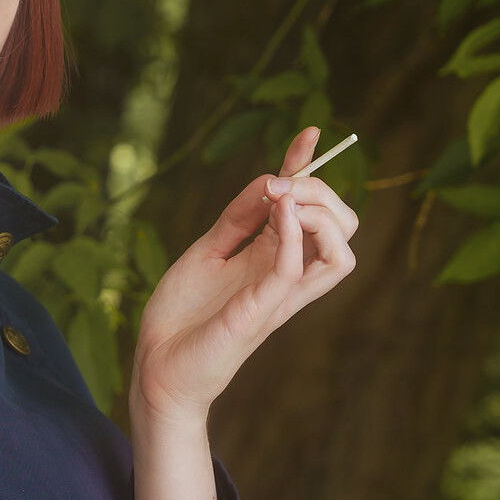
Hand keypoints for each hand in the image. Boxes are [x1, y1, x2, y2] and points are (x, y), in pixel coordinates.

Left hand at [131, 126, 359, 420]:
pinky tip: (280, 212)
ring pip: (341, 252)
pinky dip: (297, 235)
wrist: (155, 367)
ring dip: (321, 214)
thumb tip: (268, 179)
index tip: (310, 132)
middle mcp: (287, 276)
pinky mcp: (263, 310)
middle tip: (279, 182)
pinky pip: (298, 269)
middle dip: (321, 190)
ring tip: (284, 199)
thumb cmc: (181, 317)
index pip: (313, 210)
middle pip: (343, 228)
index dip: (312, 169)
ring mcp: (279, 295)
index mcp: (274, 260)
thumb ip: (238, 218)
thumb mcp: (208, 251)